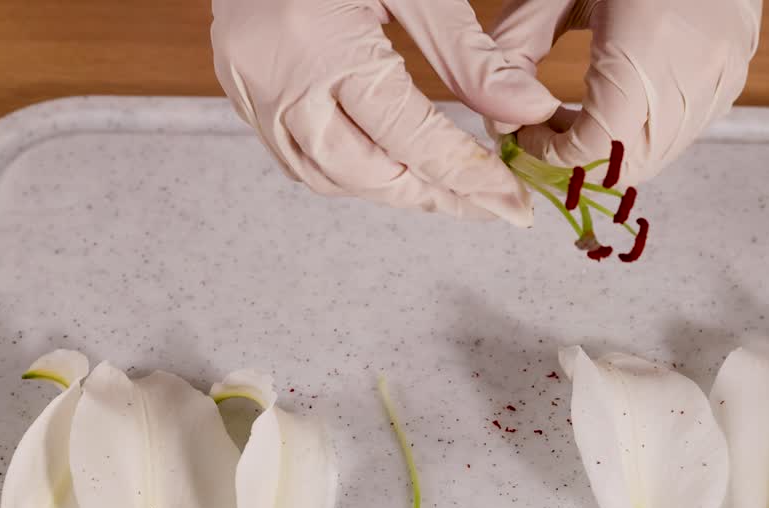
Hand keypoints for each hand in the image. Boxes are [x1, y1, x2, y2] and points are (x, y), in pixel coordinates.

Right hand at [211, 0, 562, 225]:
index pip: (411, 138)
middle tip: (487, 202)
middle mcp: (281, 81)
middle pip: (367, 173)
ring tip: (445, 190)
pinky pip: (296, 160)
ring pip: (328, 177)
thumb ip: (468, 54)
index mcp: (325, 45)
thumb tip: (526, 110)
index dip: (468, 178)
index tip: (511, 200)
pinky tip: (387, 167)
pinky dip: (347, 173)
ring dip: (391, 190)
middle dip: (433, 195)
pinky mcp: (242, 93)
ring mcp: (254, 92)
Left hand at [490, 0, 761, 185]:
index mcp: (645, 45)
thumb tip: (500, 118)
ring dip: (613, 150)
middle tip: (544, 132)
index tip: (522, 136)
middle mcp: (694, 70)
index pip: (594, 147)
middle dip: (579, 160)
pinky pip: (686, 127)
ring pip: (661, 153)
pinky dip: (645, 130)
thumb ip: (514, 51)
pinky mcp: (735, 67)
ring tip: (577, 114)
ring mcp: (722, 72)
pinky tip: (617, 98)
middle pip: (630, 163)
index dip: (550, 155)